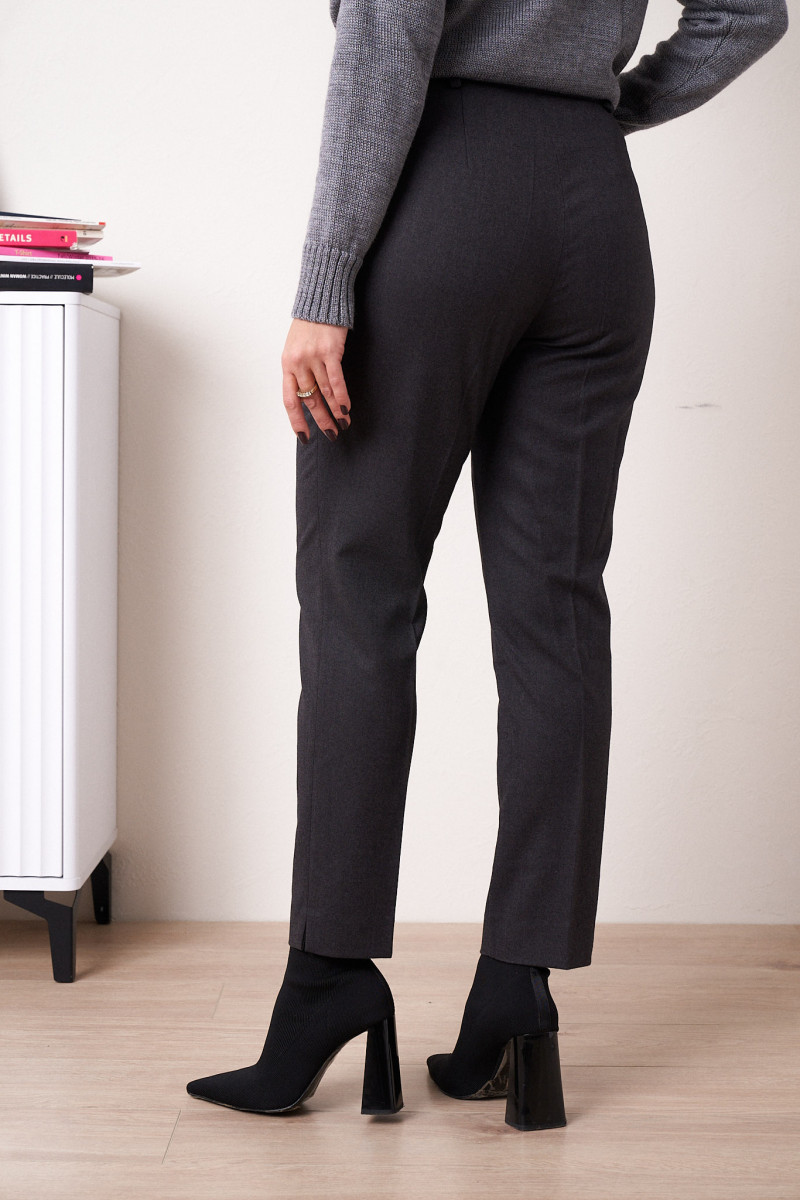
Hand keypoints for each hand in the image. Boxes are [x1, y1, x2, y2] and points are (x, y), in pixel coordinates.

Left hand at [282, 318, 352, 442]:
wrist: (320, 300)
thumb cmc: (308, 325)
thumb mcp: (295, 348)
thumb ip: (299, 370)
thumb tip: (308, 395)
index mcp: (287, 364)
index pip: (290, 400)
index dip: (296, 420)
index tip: (304, 436)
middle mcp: (298, 363)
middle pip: (309, 399)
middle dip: (321, 419)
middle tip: (331, 434)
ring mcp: (313, 357)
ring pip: (324, 392)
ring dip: (335, 411)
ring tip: (343, 424)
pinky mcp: (329, 352)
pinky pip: (335, 380)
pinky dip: (342, 397)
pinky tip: (346, 409)